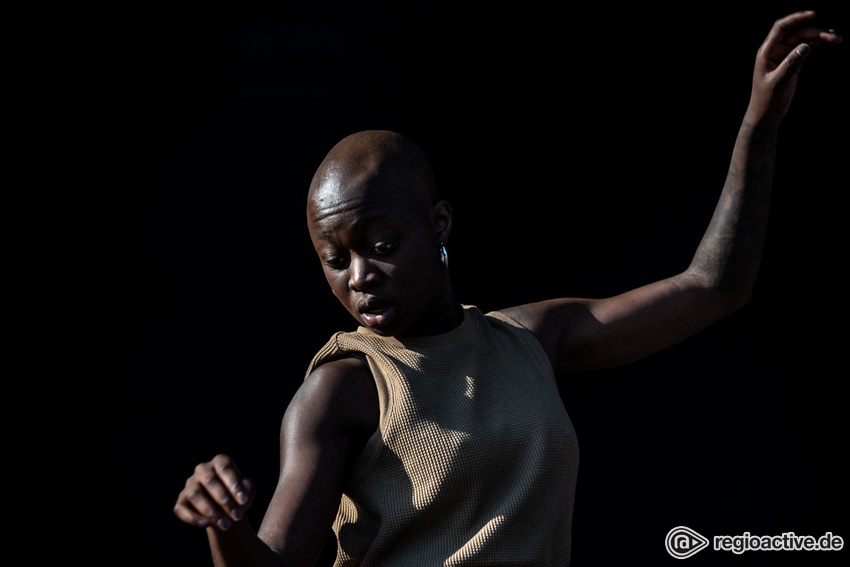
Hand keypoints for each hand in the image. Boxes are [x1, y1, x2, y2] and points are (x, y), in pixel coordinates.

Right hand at [174, 454, 255, 530]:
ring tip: (225, 525)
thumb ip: (249, 487)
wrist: (227, 512)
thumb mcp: (248, 492)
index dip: (234, 484)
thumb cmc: (238, 498)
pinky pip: (182, 509)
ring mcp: (190, 485)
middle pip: (210, 481)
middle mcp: (202, 469)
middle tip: (237, 516)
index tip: (243, 500)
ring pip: (195, 494)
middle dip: (224, 500)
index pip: (225, 468)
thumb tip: (247, 484)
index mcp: (220, 461)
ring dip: (210, 511)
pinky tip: (206, 525)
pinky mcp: (181, 501)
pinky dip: (193, 517)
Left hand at [746, 11, 841, 125]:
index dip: (796, 18)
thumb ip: (791, 64)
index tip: (813, 14)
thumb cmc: (767, 100)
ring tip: (838, 39)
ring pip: (804, 39)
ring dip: (820, 37)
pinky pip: (807, 47)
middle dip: (815, 31)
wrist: (766, 114)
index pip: (781, 28)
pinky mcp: (794, 62)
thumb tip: (805, 46)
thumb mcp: (779, 82)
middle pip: (797, 32)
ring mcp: (785, 55)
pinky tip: (831, 40)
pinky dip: (818, 43)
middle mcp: (776, 51)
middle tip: (834, 37)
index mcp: (767, 52)